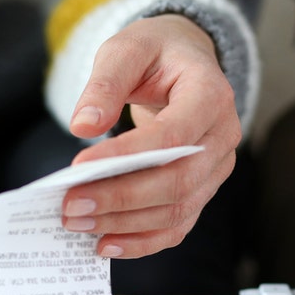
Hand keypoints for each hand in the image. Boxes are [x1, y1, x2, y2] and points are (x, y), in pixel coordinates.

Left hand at [60, 14, 240, 257]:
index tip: (80, 167)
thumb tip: (83, 126)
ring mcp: (216, 169)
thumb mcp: (127, 49)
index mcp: (211, 95)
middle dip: (120, 199)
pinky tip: (106, 244)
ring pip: (177, 211)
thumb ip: (105, 83)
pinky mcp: (202, 190)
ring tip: (78, 223)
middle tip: (71, 206)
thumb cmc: (157, 54)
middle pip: (177, 182)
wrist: (184, 63)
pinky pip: (177, 226)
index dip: (128, 157)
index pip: (173, 136)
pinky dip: (142, 241)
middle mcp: (223, 137)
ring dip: (125, 224)